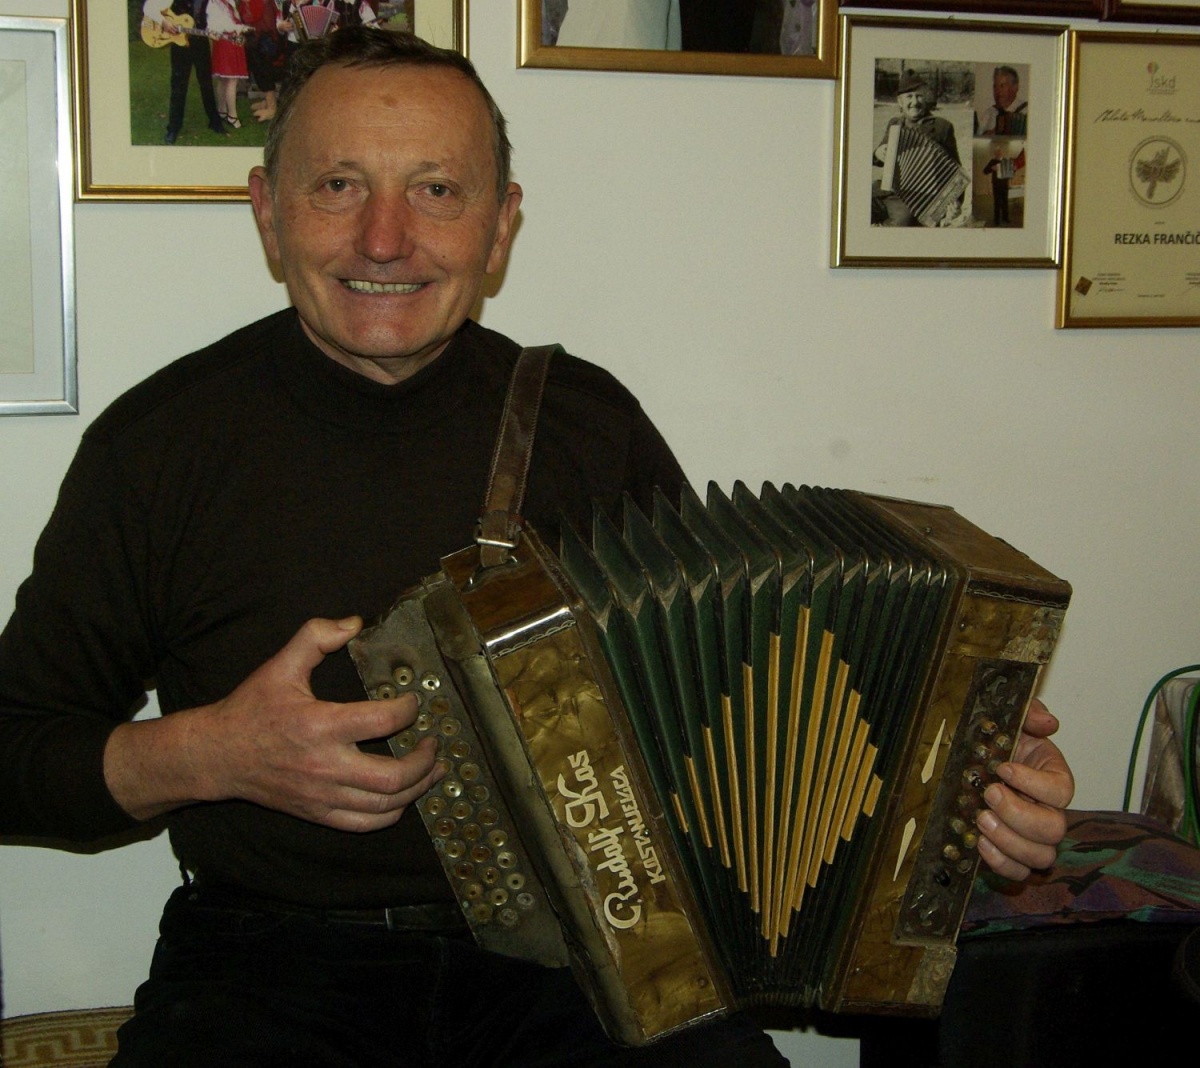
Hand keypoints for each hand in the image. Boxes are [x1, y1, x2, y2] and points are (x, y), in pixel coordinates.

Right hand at [104, 617, 444, 831]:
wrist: (218, 755)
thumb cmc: (252, 709)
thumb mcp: (281, 665)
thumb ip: (316, 636)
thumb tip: (355, 623)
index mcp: (321, 725)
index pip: (383, 720)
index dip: (408, 709)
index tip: (413, 701)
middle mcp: (326, 766)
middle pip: (393, 777)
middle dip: (424, 761)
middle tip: (433, 742)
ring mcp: (324, 796)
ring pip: (386, 806)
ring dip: (418, 788)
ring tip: (432, 770)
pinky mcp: (319, 813)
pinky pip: (366, 824)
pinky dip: (392, 813)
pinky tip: (404, 796)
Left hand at [975, 698, 1074, 880]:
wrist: (972, 761)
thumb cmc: (998, 743)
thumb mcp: (1011, 720)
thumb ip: (1030, 714)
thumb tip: (1048, 723)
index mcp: (1053, 778)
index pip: (1061, 790)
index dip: (1035, 783)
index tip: (1003, 768)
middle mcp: (1048, 811)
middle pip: (1053, 830)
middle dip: (1019, 815)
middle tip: (989, 794)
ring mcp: (1032, 837)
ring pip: (1040, 856)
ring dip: (1009, 841)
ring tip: (981, 819)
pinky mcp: (1011, 853)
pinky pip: (1019, 872)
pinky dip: (1001, 863)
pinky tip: (980, 843)